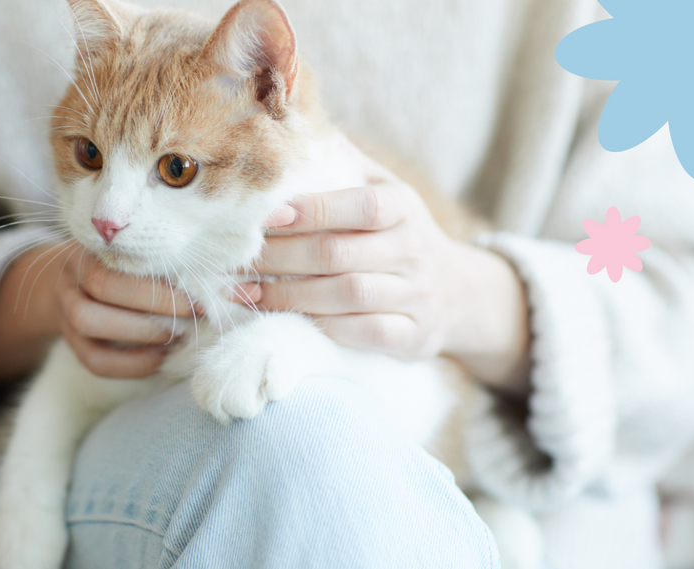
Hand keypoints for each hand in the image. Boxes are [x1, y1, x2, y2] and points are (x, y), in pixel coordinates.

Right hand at [0, 243, 195, 384]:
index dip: (166, 278)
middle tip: (197, 313)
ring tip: (175, 336)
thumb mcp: (152, 256)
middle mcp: (74, 271)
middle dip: (157, 302)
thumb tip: (249, 287)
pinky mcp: (69, 341)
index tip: (206, 293)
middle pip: (103, 284)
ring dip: (139, 331)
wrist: (77, 284)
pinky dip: (129, 364)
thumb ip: (189, 265)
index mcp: (99, 242)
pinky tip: (158, 360)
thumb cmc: (132, 268)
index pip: (125, 254)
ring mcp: (65, 305)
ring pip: (88, 320)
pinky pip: (93, 359)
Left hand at [243, 177, 530, 394]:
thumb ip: (343, 162)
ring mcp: (414, 295)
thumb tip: (292, 124)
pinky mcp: (412, 335)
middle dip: (281, 258)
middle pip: (340, 254)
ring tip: (247, 293)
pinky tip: (286, 322)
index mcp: (403, 207)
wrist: (456, 292)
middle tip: (237, 260)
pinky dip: (321, 328)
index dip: (313, 210)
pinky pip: (363, 333)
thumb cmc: (399, 233)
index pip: (360, 206)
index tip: (266, 216)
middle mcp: (412, 250)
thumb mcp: (384, 190)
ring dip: (290, 296)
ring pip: (347, 296)